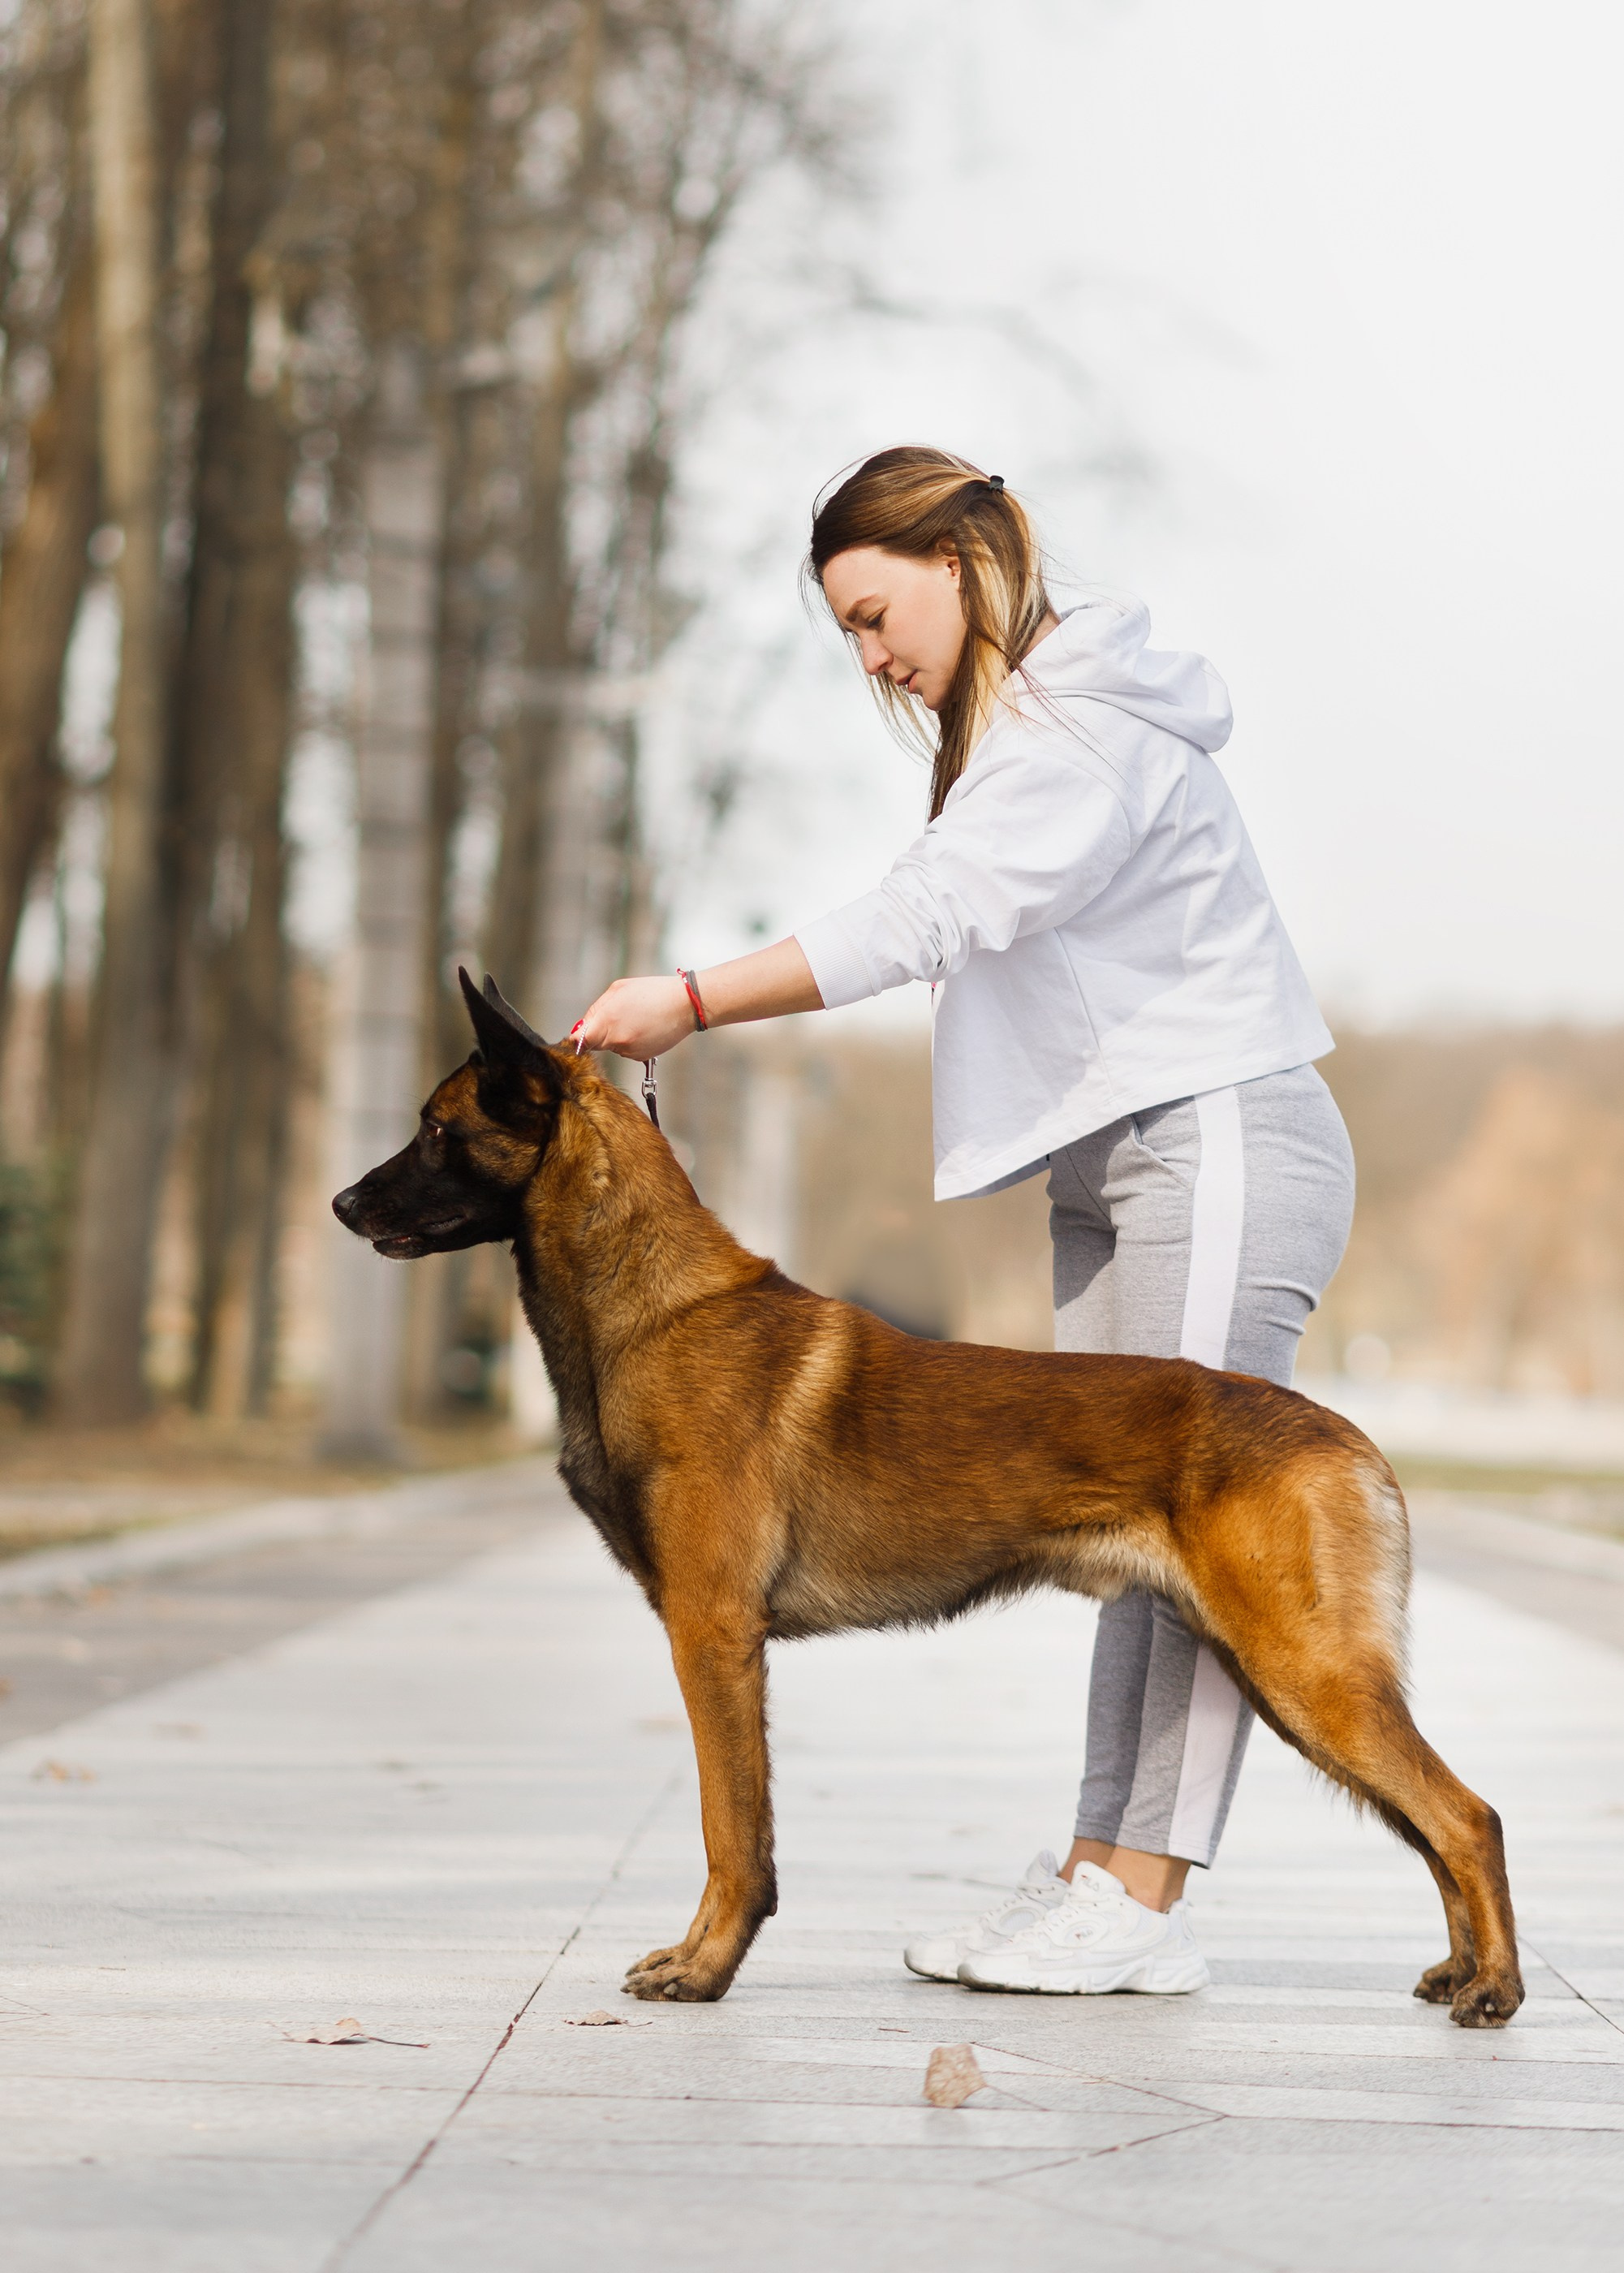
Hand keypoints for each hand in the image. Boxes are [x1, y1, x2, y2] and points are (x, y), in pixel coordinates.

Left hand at [574, 975, 695, 1059]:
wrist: (686, 1005)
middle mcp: (617, 1040)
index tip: (579, 1034)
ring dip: (617, 1036)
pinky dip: (631, 1041)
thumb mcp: (619, 989)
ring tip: (637, 1018)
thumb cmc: (654, 992)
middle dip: (600, 1033)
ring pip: (613, 1047)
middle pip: (596, 1044)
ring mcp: (630, 1051)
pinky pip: (627, 1050)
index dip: (578, 1037)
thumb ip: (596, 1009)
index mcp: (608, 1020)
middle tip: (618, 1016)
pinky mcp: (642, 1057)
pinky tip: (645, 1028)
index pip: (580, 1040)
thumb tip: (582, 1027)